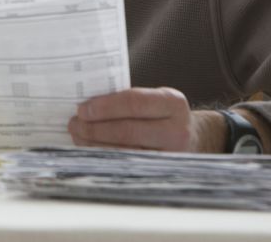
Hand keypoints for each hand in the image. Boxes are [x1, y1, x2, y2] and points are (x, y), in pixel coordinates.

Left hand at [67, 87, 221, 151]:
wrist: (196, 137)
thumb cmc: (164, 114)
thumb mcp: (155, 98)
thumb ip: (128, 99)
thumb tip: (87, 105)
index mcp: (172, 103)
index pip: (133, 103)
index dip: (105, 106)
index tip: (82, 109)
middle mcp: (177, 130)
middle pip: (127, 130)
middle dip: (95, 128)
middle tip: (74, 124)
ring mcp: (172, 155)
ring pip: (126, 151)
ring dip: (96, 144)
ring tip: (78, 136)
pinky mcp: (163, 172)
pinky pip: (128, 165)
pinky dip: (106, 158)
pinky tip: (92, 150)